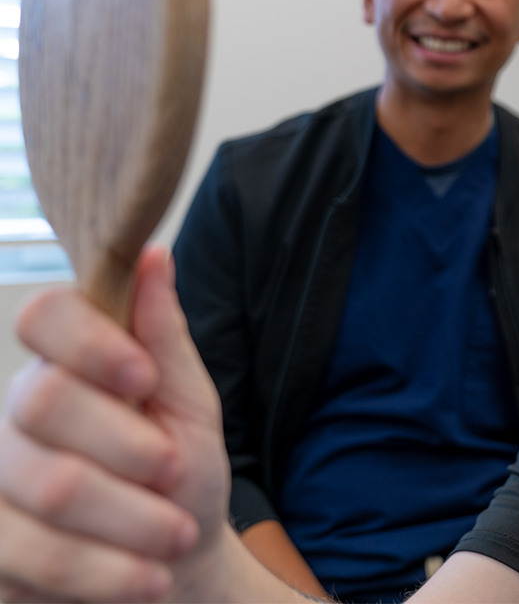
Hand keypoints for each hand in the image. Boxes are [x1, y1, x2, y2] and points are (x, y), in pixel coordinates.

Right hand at [0, 246, 233, 603]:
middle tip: (176, 472)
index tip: (141, 376)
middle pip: (43, 401)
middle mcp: (22, 411)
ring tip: (176, 539)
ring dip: (131, 520)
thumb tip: (152, 254)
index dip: (87, 342)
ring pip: (47, 487)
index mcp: (72, 363)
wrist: (178, 563)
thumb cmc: (183, 472)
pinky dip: (104, 573)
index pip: (45, 316)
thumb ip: (164, 336)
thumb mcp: (189, 403)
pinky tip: (147, 578)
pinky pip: (31, 560)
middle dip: (126, 445)